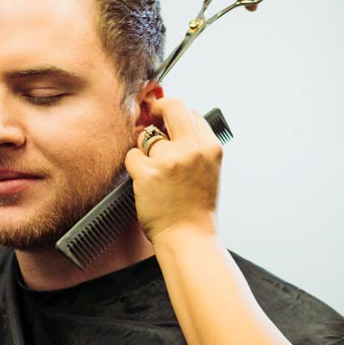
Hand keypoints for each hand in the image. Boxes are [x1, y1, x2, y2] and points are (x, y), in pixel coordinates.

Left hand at [124, 98, 223, 240]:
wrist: (188, 237)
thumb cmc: (195, 208)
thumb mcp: (208, 171)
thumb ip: (195, 147)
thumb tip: (169, 126)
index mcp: (211, 148)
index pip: (192, 114)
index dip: (177, 117)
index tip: (168, 123)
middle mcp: (193, 149)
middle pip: (171, 106)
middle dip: (157, 107)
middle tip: (150, 114)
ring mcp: (170, 159)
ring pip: (146, 136)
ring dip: (145, 151)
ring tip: (156, 173)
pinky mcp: (148, 172)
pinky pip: (132, 155)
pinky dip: (134, 167)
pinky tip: (146, 183)